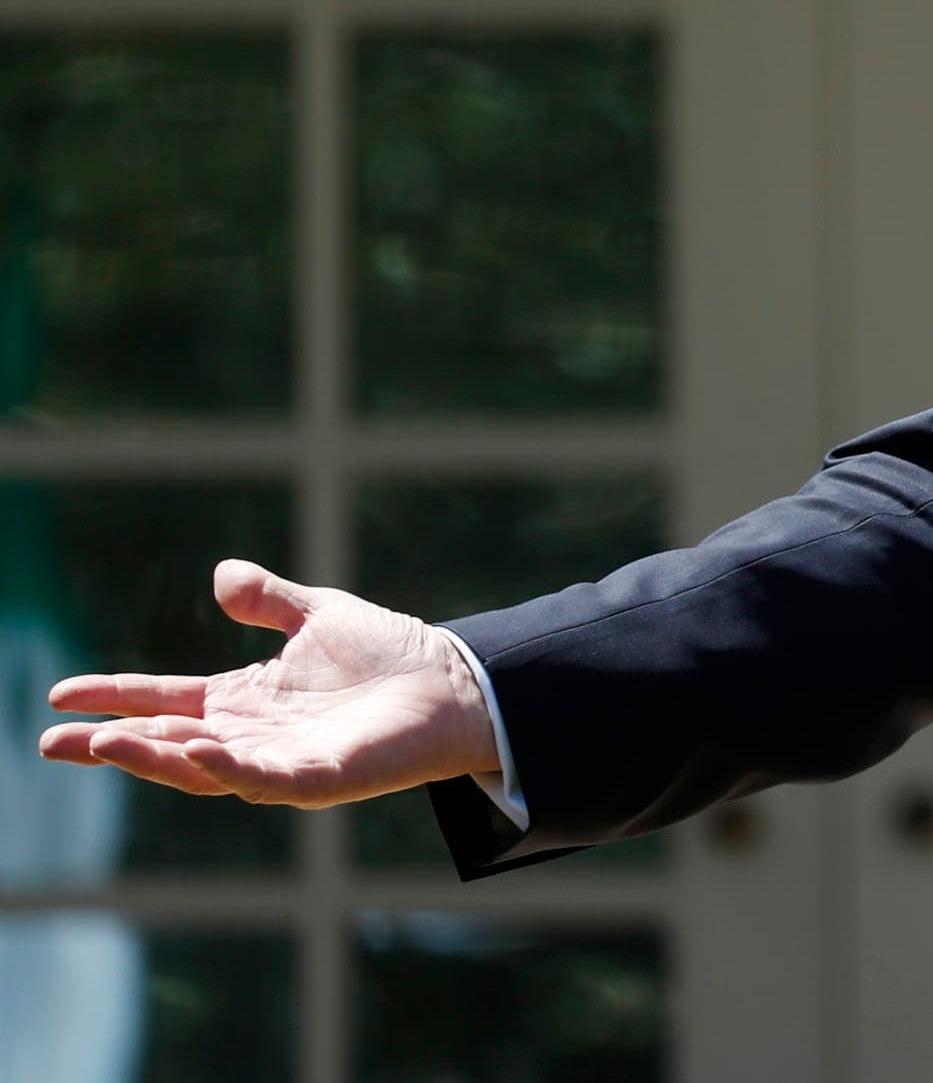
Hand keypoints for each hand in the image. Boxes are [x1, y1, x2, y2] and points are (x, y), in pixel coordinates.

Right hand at [35, 559, 499, 808]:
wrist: (457, 682)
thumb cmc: (391, 654)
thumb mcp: (318, 615)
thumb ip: (269, 600)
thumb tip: (222, 574)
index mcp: (244, 700)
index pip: (165, 701)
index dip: (115, 697)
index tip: (61, 695)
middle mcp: (252, 736)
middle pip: (167, 743)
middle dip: (110, 743)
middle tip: (54, 740)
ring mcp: (282, 761)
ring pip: (202, 768)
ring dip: (154, 758)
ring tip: (104, 743)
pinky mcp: (320, 779)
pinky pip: (264, 778)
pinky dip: (228, 768)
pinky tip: (196, 750)